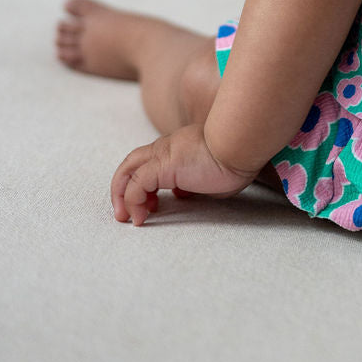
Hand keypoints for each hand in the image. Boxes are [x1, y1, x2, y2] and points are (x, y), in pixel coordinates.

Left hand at [110, 122, 257, 225]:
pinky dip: (132, 202)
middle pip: (131, 162)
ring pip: (127, 171)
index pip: (151, 160)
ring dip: (121, 196)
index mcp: (178, 146)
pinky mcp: (162, 166)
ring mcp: (162, 154)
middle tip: (125, 212)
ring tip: (127, 217)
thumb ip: (196, 180)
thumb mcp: (212, 172)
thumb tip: (185, 192)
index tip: (153, 204)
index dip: (144, 182)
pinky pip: (136, 186)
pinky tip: (141, 217)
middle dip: (121, 187)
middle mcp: (166, 146)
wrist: (241, 143)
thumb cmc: (237, 157)